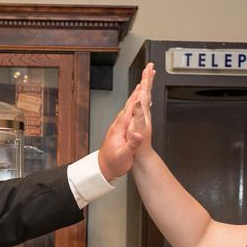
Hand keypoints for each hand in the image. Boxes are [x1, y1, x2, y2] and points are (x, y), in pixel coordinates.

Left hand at [97, 62, 156, 180]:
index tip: (143, 84)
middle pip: (129, 103)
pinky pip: (129, 113)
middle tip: (144, 76)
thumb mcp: (124, 155)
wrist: (102, 169)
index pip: (130, 108)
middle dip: (137, 90)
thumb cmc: (112, 163)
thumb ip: (132, 144)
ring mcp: (119, 126)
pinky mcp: (120, 130)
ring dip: (135, 95)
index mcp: (120, 128)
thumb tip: (138, 134)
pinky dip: (134, 105)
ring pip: (129, 107)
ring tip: (142, 85)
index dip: (137, 96)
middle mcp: (118, 124)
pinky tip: (136, 104)